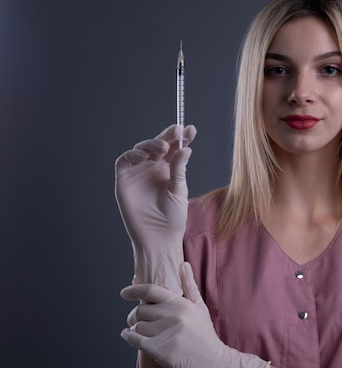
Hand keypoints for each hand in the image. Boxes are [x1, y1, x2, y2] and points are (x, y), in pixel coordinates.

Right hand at [114, 124, 196, 292]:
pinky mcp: (124, 179)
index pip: (174, 147)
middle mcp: (152, 167)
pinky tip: (143, 156)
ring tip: (163, 147)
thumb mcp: (179, 190)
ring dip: (151, 144)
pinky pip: (124, 161)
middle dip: (167, 136)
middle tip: (177, 131)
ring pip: (141, 149)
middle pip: (158, 144)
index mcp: (168, 168)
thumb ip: (179, 169)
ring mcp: (138, 172)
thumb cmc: (172, 217)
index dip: (181, 137)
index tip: (190, 130)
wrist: (158, 238)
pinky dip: (132, 155)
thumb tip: (186, 149)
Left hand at [121, 263, 269, 367]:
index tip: (125, 292)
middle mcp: (173, 316)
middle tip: (135, 319)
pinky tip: (129, 336)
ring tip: (140, 330)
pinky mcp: (160, 350)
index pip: (151, 291)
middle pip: (140, 309)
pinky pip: (135, 339)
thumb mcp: (200, 308)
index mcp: (182, 304)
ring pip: (137, 325)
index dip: (134, 290)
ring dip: (135, 328)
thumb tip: (183, 264)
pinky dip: (129, 337)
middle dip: (135, 315)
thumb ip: (189, 286)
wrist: (214, 363)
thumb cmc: (205, 335)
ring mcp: (166, 333)